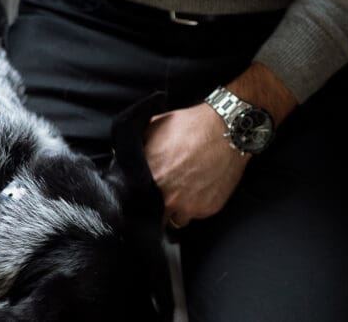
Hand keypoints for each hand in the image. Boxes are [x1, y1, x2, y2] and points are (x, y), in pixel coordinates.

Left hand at [146, 62, 296, 227]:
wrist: (228, 129)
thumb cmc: (192, 126)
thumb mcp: (155, 127)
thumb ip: (136, 145)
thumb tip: (119, 154)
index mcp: (150, 179)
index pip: (133, 203)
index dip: (136, 199)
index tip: (141, 195)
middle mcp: (168, 197)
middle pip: (153, 217)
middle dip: (156, 207)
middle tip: (163, 193)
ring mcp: (189, 206)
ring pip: (175, 220)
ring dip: (176, 210)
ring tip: (183, 192)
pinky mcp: (208, 208)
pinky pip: (197, 214)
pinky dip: (197, 205)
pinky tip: (201, 187)